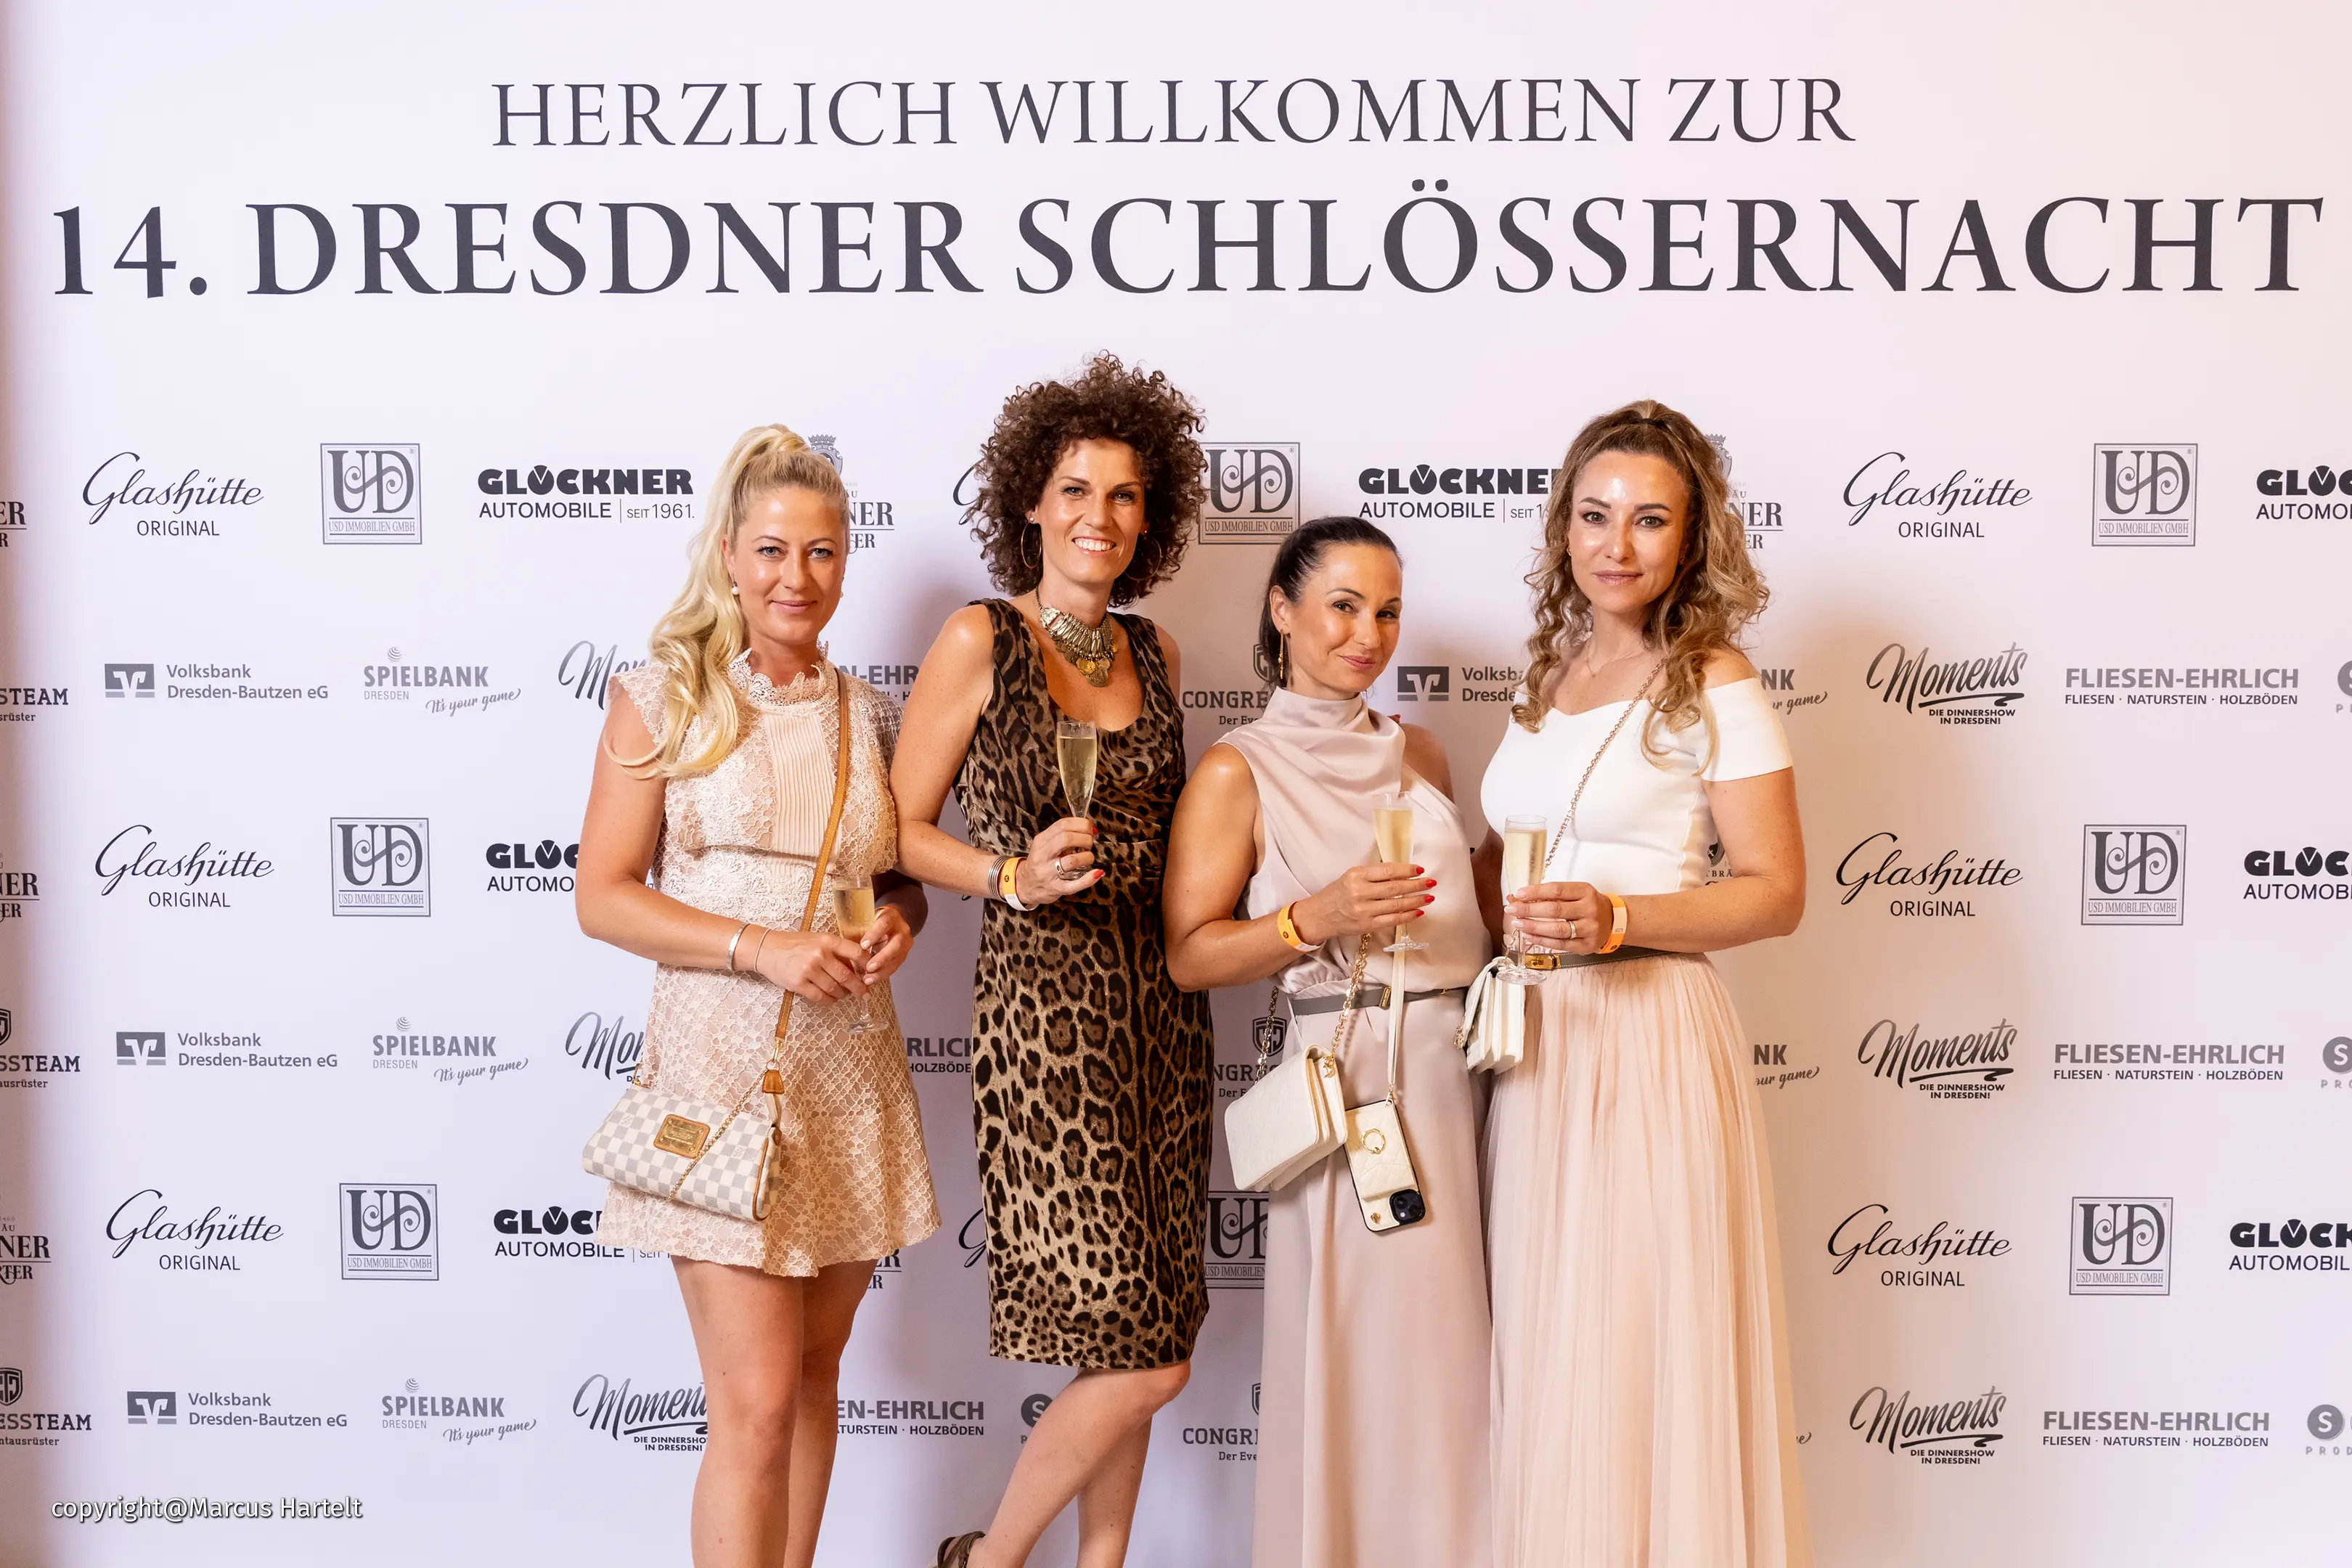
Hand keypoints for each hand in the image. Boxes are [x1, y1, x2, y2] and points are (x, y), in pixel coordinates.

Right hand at [753, 929, 870, 1002]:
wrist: (767, 950)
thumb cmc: (795, 944)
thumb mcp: (817, 939)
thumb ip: (836, 950)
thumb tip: (857, 967)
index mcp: (827, 941)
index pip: (856, 952)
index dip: (868, 964)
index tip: (872, 972)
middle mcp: (819, 955)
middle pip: (847, 976)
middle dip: (859, 987)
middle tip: (864, 992)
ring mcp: (809, 970)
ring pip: (835, 989)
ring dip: (843, 995)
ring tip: (844, 995)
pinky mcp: (798, 984)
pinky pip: (820, 997)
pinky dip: (829, 1000)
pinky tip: (831, 999)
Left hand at [859, 903, 913, 982]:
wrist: (890, 924)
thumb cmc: (873, 922)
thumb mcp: (866, 921)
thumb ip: (859, 930)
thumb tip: (843, 945)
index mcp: (891, 916)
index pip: (884, 923)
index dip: (874, 934)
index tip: (863, 946)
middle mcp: (901, 930)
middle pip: (896, 944)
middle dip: (882, 958)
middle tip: (869, 967)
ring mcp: (905, 943)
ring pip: (897, 958)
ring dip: (882, 971)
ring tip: (868, 979)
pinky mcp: (903, 956)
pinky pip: (894, 967)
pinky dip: (882, 975)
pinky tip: (872, 980)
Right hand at [1016, 816, 1102, 904]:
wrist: (1025, 885)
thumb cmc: (1041, 862)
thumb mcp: (1045, 843)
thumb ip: (1063, 834)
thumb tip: (1090, 828)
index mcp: (1041, 840)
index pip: (1063, 825)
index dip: (1081, 824)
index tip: (1089, 829)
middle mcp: (1043, 855)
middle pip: (1067, 839)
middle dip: (1085, 839)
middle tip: (1089, 844)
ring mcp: (1048, 873)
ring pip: (1072, 861)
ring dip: (1087, 857)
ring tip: (1088, 858)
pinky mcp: (1055, 888)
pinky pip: (1074, 884)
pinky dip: (1088, 879)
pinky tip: (1096, 873)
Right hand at [1292, 861, 1435, 944]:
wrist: (1320, 915)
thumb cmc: (1338, 893)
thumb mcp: (1351, 876)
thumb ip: (1374, 874)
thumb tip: (1402, 872)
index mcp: (1356, 875)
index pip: (1387, 871)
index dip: (1407, 870)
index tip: (1420, 869)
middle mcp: (1360, 892)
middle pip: (1395, 888)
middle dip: (1416, 885)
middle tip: (1431, 882)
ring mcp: (1364, 910)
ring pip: (1396, 904)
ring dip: (1416, 901)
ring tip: (1429, 897)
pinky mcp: (1367, 925)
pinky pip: (1392, 920)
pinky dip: (1407, 916)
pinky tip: (1418, 912)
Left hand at [1507, 880, 1608, 955]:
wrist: (1614, 921)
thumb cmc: (1588, 904)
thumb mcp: (1576, 893)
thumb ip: (1551, 895)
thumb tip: (1519, 897)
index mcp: (1585, 891)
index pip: (1556, 890)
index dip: (1535, 892)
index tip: (1518, 894)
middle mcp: (1589, 909)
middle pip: (1554, 910)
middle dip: (1529, 910)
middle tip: (1511, 909)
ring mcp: (1589, 929)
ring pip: (1557, 929)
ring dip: (1533, 927)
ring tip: (1518, 924)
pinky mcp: (1586, 946)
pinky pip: (1561, 944)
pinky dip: (1542, 940)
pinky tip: (1529, 936)